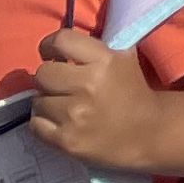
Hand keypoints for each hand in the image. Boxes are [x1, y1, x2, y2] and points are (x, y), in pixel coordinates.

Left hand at [28, 27, 164, 170]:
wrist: (148, 132)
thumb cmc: (133, 91)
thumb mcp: (122, 57)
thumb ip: (93, 48)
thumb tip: (60, 44)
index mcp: (103, 60)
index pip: (60, 41)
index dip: (49, 46)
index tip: (51, 54)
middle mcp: (86, 85)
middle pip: (43, 73)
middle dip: (49, 78)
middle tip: (59, 84)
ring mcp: (75, 115)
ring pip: (37, 101)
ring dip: (46, 102)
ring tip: (60, 106)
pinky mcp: (67, 141)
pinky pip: (35, 125)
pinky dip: (42, 123)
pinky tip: (56, 122)